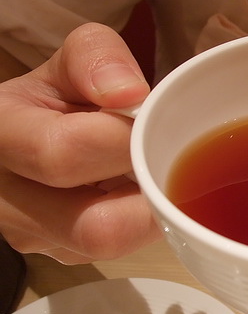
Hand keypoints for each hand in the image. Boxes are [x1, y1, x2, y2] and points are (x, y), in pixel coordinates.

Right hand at [0, 23, 161, 263]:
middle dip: (149, 192)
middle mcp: (5, 201)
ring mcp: (34, 238)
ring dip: (150, 211)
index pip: (65, 154)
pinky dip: (142, 222)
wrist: (33, 134)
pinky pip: (116, 251)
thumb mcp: (73, 60)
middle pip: (96, 227)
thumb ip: (98, 57)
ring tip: (156, 171)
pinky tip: (141, 191)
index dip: (123, 140)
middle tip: (166, 157)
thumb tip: (131, 93)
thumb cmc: (58, 97)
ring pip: (113, 247)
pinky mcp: (63, 256)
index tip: (148, 122)